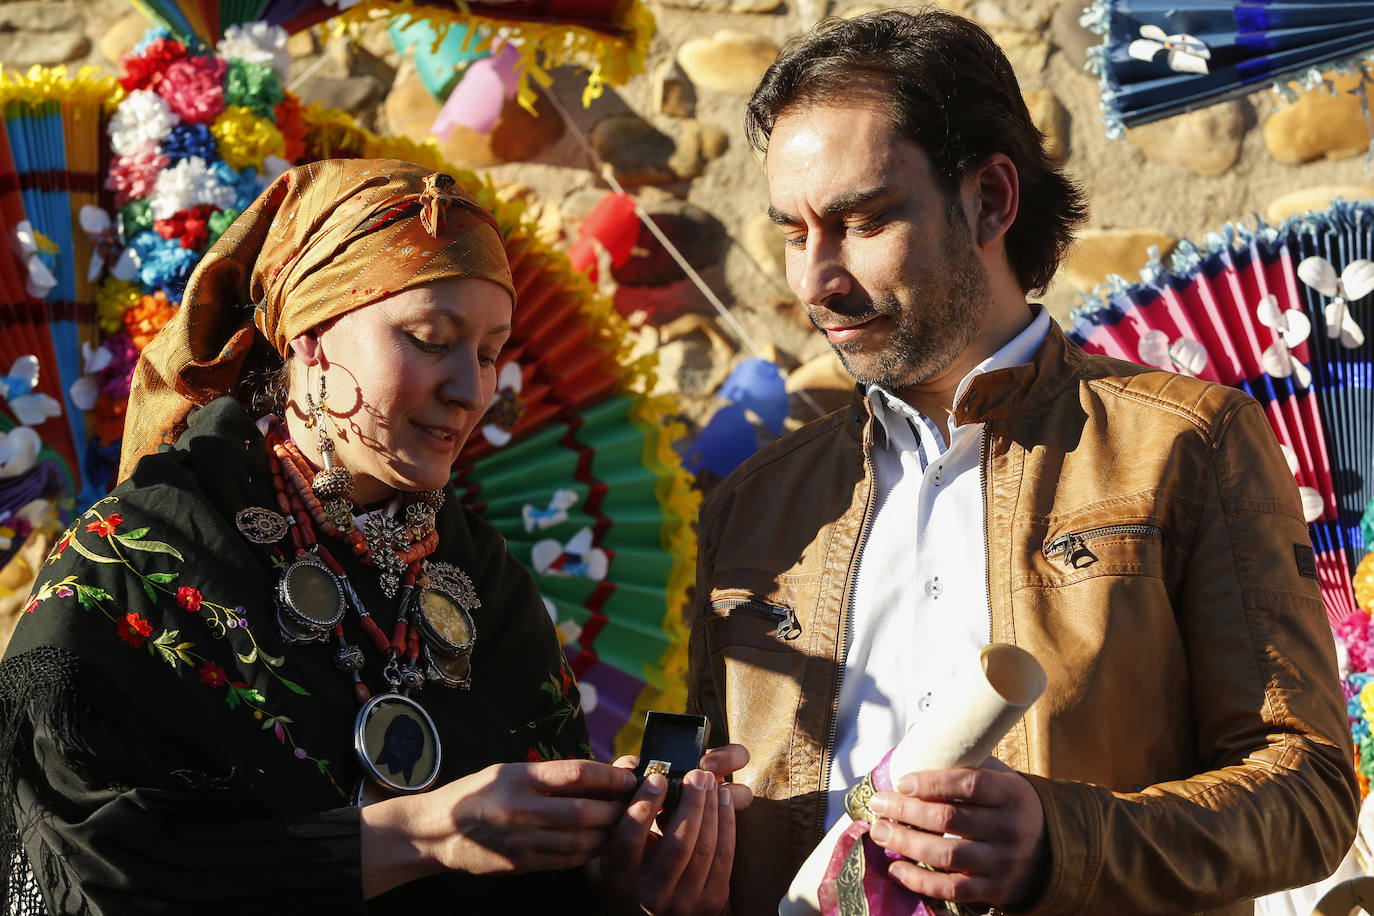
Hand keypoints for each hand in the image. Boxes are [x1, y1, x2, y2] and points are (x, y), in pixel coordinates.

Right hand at [361, 758, 636, 896]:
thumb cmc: (478, 792)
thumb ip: (555, 773)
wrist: (435, 831)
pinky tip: (600, 844)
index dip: (610, 776)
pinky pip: (566, 860)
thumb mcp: (511, 770)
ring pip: (581, 841)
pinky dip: (589, 852)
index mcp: (519, 778)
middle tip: (637, 803)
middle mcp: (521, 809)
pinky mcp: (521, 864)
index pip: (576, 774)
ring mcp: (521, 840)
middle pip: (585, 812)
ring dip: (609, 834)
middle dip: (617, 809)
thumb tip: (605, 770)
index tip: (631, 776)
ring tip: (624, 824)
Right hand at [602, 744, 752, 914]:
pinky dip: (727, 822)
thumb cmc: (636, 874)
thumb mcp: (617, 856)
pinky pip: (724, 855)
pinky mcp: (712, 901)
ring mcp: (684, 902)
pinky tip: (723, 799)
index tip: (658, 778)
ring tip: (710, 781)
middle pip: (677, 844)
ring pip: (704, 848)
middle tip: (696, 773)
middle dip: (691, 803)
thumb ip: (622, 823)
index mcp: (622, 880)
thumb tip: (637, 773)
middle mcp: (651, 896)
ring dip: (711, 808)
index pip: (629, 840)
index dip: (644, 806)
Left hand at [867, 758, 1048, 908]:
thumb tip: (915, 733)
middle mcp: (1010, 828)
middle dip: (906, 810)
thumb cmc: (1008, 806)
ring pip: (947, 855)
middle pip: (950, 819)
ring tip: (879, 831)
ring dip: (906, 843)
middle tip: (878, 803)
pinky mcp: (994, 890)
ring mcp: (1003, 862)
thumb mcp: (999, 777)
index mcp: (1011, 794)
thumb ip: (962, 758)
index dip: (932, 782)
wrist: (1049, 851)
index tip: (902, 781)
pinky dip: (921, 882)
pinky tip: (897, 869)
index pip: (969, 784)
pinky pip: (953, 889)